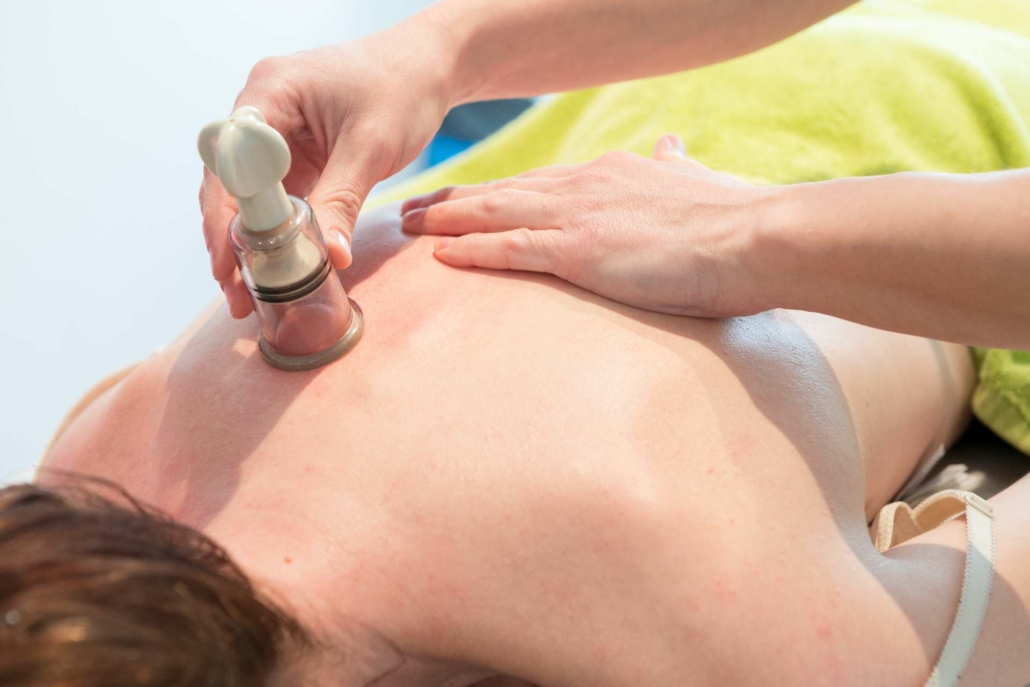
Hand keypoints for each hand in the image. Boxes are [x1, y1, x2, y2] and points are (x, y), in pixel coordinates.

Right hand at [201, 22, 454, 317]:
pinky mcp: (293, 155)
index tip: (228, 261)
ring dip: (248, 243)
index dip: (224, 215)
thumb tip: (328, 258)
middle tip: (235, 293)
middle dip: (229, 239)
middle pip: (228, 181)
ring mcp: (275, 135)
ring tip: (246, 295)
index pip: (230, 160)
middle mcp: (261, 111)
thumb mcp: (371, 147)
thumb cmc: (401, 89)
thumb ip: (343, 200)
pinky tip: (274, 271)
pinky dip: (275, 234)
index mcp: (270, 92)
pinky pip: (274, 198)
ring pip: (247, 195)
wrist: (426, 69)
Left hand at [401, 136, 772, 317]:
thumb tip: (673, 146)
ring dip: (448, 220)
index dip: (494, 192)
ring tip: (408, 225)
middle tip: (412, 207)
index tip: (463, 197)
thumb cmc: (734, 218)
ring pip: (495, 215)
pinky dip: (473, 250)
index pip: (535, 184)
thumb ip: (676, 166)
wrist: (757, 236)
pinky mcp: (580, 251)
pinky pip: (511, 250)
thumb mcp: (698, 181)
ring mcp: (577, 217)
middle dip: (455, 201)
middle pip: (503, 194)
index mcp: (606, 176)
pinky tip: (440, 254)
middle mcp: (582, 187)